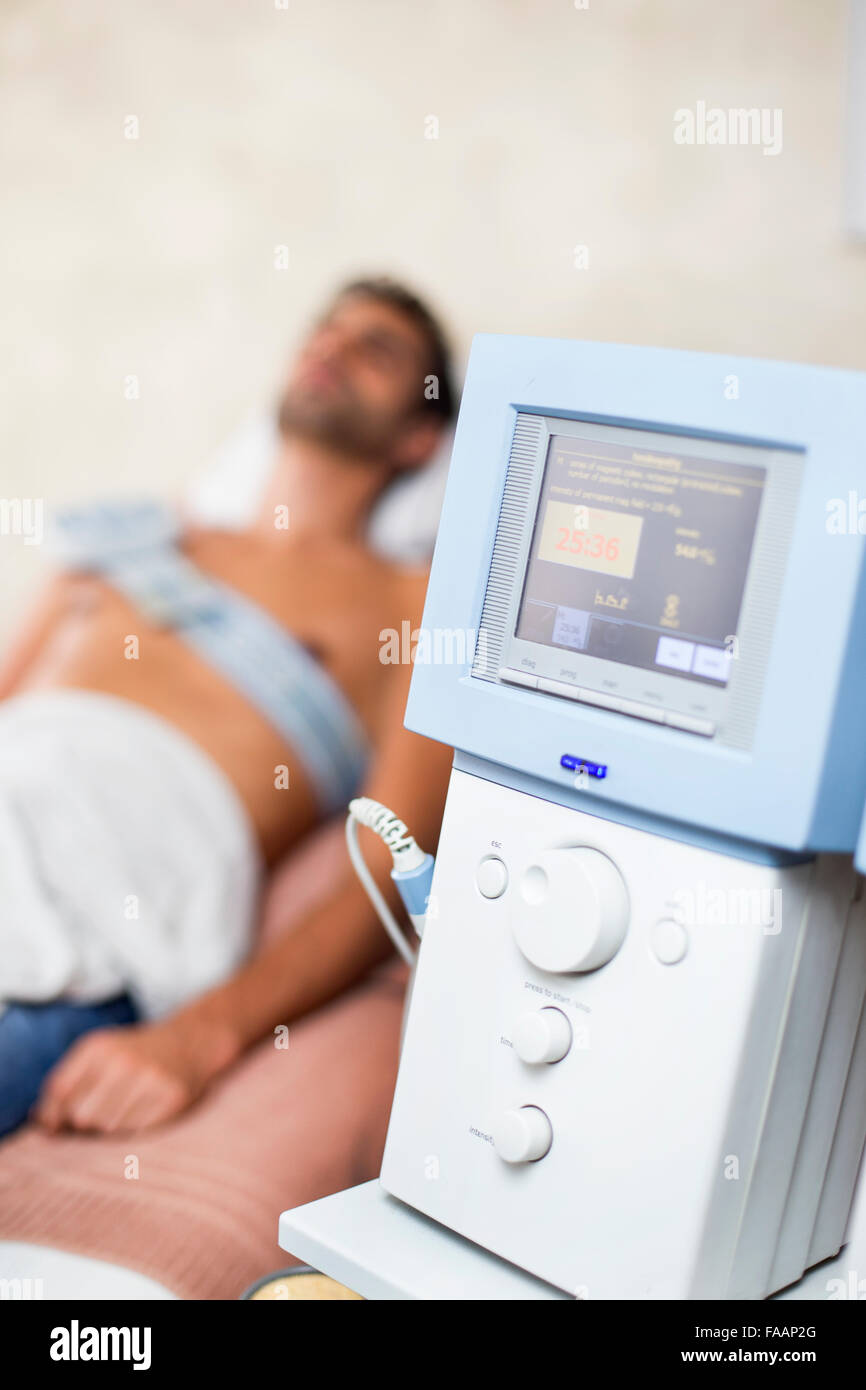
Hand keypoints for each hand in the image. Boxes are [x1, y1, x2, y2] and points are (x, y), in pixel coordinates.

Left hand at [33, 1015, 240, 1134]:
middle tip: (96, 1117)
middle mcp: (123, 1060)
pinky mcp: (171, 1099)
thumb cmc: (134, 1055)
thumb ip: (66, 1085)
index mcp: (99, 1046)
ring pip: (107, 1128)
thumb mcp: (98, 1055)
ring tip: (120, 1114)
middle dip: (82, 1124)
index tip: (56, 1125)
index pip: (59, 1091)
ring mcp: (149, 1079)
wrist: (191, 1042)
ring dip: (108, 1129)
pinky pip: (135, 1132)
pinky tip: (140, 1115)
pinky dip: (132, 1130)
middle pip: (80, 1115)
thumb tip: (41, 1125)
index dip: (52, 1115)